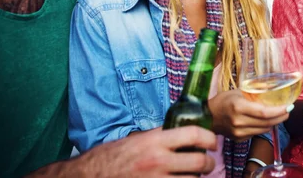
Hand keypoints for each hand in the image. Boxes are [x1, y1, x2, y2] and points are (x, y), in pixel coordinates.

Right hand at [28, 126, 216, 177]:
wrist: (89, 177)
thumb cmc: (112, 157)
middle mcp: (158, 161)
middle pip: (199, 162)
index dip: (210, 138)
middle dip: (208, 164)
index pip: (194, 135)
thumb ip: (160, 135)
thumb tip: (183, 129)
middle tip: (207, 163)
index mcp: (155, 142)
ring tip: (191, 175)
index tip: (213, 142)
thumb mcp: (137, 139)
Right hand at [209, 89, 288, 140]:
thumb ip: (254, 93)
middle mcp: (239, 121)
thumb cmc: (223, 100)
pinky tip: (267, 120)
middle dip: (281, 117)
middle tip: (289, 110)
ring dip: (275, 122)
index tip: (289, 106)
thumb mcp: (238, 92)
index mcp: (239, 107)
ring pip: (264, 129)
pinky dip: (265, 127)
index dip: (279, 111)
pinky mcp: (239, 139)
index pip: (264, 112)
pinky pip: (257, 133)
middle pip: (267, 122)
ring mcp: (239, 132)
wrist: (208, 117)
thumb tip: (273, 89)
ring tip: (281, 114)